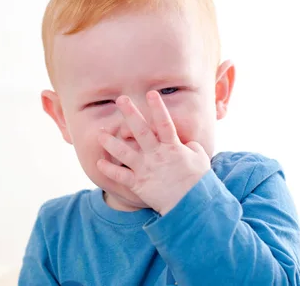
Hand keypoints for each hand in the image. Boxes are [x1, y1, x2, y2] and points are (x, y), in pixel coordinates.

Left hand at [96, 91, 210, 214]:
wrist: (191, 205)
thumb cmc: (198, 181)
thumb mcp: (200, 158)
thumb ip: (190, 145)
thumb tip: (183, 141)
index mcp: (173, 147)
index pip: (165, 123)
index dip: (158, 108)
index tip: (151, 93)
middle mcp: (156, 155)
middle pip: (141, 130)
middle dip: (130, 114)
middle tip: (120, 99)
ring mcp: (146, 169)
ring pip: (124, 152)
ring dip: (111, 142)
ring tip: (100, 133)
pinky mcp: (139, 184)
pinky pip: (120, 176)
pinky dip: (109, 169)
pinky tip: (99, 162)